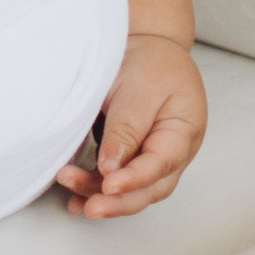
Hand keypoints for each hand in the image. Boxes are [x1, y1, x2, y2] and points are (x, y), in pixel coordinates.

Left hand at [58, 32, 206, 218]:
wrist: (148, 48)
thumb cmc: (151, 63)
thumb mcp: (140, 86)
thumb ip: (127, 127)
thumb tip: (111, 168)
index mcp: (183, 132)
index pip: (161, 163)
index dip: (135, 178)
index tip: (109, 184)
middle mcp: (172, 153)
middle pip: (149, 188)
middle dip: (118, 201)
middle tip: (90, 207)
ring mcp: (153, 158)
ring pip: (132, 190)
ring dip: (102, 196)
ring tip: (72, 194)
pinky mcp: (132, 158)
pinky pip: (117, 181)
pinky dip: (97, 191)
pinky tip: (77, 200)